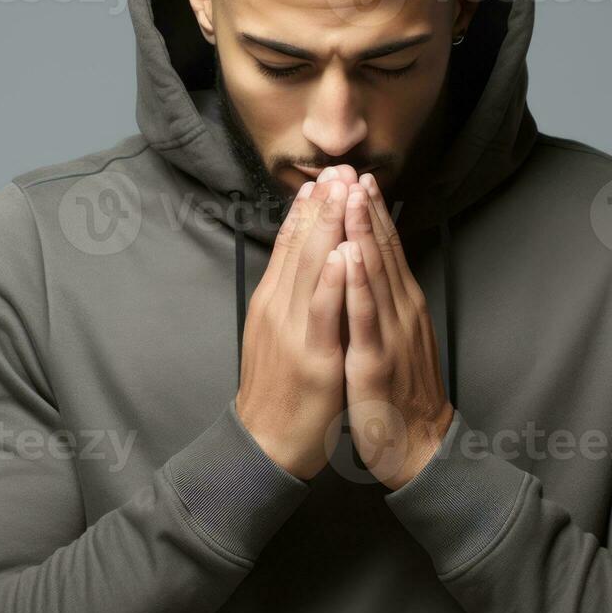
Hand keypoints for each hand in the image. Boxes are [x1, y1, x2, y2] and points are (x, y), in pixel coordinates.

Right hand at [235, 177, 348, 479]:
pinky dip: (334, 280)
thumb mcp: (278, 335)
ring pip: (312, 269)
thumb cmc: (279, 391)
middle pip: (301, 247)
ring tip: (342, 191)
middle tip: (338, 167)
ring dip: (329, 227)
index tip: (322, 177)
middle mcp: (279, 309)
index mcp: (273, 303)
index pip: (290, 245)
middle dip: (322, 204)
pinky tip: (345, 253)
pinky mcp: (313, 357)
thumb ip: (288, 299)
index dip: (306, 209)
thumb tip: (300, 264)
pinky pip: (323, 312)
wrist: (266, 445)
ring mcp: (295, 331)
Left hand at [337, 172, 453, 489]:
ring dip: (362, 231)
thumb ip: (382, 302)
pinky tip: (350, 257)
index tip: (357, 176)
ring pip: (375, 274)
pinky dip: (358, 284)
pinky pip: (365, 316)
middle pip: (382, 251)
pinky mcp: (376, 360)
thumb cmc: (398, 393)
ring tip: (350, 195)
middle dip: (364, 207)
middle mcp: (400, 311)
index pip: (385, 249)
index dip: (371, 211)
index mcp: (400, 305)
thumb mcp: (392, 337)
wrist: (417, 446)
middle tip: (352, 168)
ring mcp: (391, 333)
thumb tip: (369, 267)